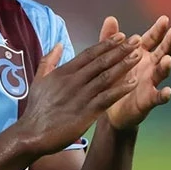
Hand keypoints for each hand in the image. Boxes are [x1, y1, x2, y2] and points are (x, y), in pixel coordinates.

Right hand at [16, 33, 141, 155]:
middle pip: (100, 62)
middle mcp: (73, 81)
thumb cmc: (36, 109)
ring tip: (138, 56)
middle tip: (137, 40)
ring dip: (123, 65)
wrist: (31, 134)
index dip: (106, 44)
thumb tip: (58, 43)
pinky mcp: (86, 113)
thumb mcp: (39, 79)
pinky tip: (133, 83)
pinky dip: (120, 89)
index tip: (120, 36)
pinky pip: (106, 98)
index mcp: (63, 72)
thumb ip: (49, 60)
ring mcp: (80, 96)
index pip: (88, 54)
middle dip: (120, 50)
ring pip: (106, 77)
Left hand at [100, 16, 170, 130]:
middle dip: (169, 42)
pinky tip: (167, 91)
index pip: (152, 39)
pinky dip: (163, 95)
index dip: (158, 30)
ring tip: (167, 59)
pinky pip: (157, 97)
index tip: (164, 19)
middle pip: (162, 52)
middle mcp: (149, 67)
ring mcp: (151, 83)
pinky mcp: (148, 100)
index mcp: (141, 54)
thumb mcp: (109, 57)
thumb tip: (110, 18)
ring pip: (161, 73)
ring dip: (166, 66)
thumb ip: (110, 39)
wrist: (108, 108)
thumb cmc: (112, 79)